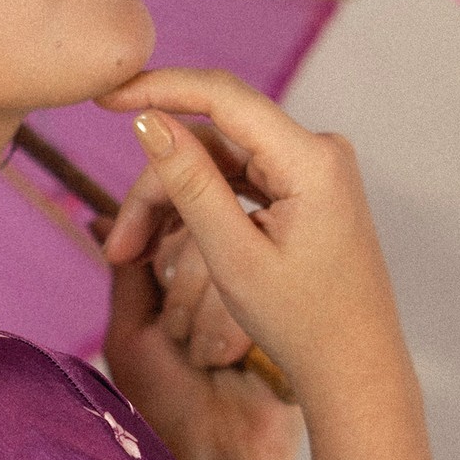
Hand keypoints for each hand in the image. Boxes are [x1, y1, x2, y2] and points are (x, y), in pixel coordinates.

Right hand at [94, 67, 409, 409]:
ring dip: (171, 201)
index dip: (159, 89)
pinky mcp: (304, 191)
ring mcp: (312, 171)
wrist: (353, 370)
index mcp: (311, 160)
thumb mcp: (233, 256)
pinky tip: (166, 242)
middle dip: (157, 184)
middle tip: (118, 244)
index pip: (223, 97)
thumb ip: (191, 183)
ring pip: (218, 164)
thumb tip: (149, 120)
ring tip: (132, 254)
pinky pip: (237, 182)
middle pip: (213, 140)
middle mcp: (317, 152)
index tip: (105, 97)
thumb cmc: (303, 324)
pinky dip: (198, 207)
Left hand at [96, 212, 301, 459]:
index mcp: (193, 275)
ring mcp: (263, 294)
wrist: (212, 457)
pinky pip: (252, 289)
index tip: (150, 283)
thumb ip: (128, 272)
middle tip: (178, 342)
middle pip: (204, 233)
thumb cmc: (165, 402)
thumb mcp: (130, 332)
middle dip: (179, 291)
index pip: (181, 220)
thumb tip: (104, 220)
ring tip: (200, 361)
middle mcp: (231, 276)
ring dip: (199, 317)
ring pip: (226, 258)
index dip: (163, 243)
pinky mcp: (287, 317)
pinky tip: (225, 363)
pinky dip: (224, 331)